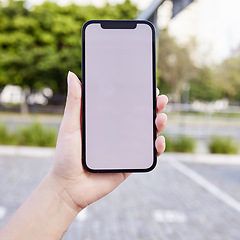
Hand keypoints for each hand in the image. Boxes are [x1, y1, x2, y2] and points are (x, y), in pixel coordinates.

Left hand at [50, 71, 167, 212]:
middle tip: (160, 100)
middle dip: (153, 108)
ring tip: (161, 118)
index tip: (147, 86)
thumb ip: (74, 102)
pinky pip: (147, 155)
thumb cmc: (65, 156)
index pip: (125, 106)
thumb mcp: (70, 126)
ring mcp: (125, 149)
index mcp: (106, 123)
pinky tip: (158, 140)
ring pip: (147, 134)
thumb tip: (72, 75)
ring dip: (158, 124)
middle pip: (140, 118)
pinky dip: (157, 147)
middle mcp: (117, 134)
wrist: (69, 187)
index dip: (138, 96)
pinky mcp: (130, 164)